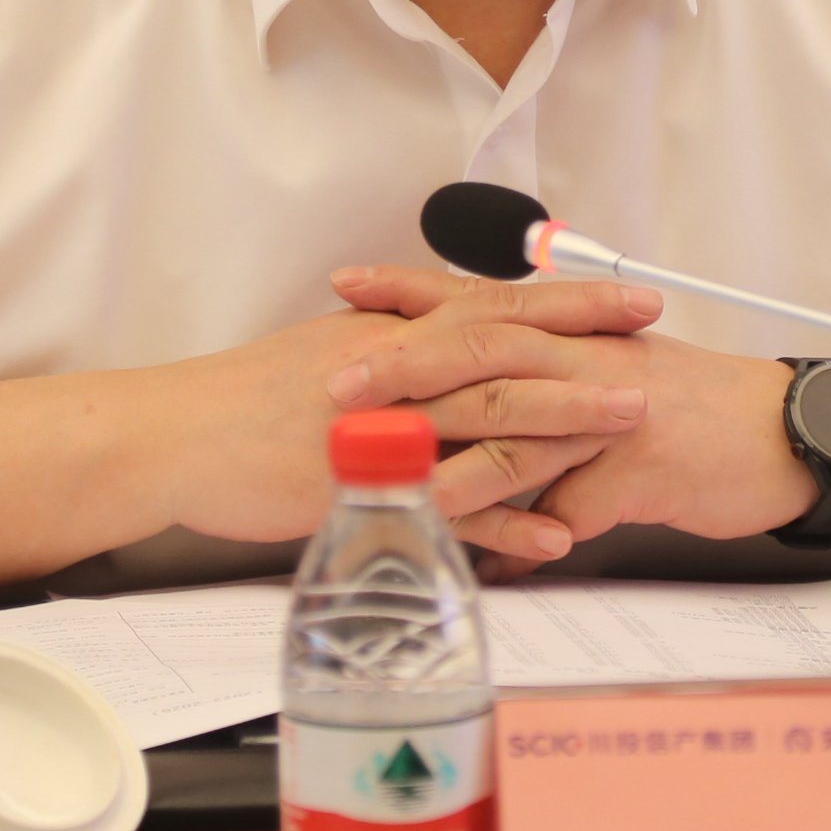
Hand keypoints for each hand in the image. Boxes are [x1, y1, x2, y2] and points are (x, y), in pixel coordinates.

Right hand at [153, 285, 656, 560]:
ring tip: (630, 421)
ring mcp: (384, 428)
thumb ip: (394, 347)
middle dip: (587, 346)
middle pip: (506, 347)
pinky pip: (449, 507)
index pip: (495, 305)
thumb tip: (444, 339)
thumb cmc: (244, 400)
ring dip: (566, 418)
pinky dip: (507, 522)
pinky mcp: (365, 488)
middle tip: (652, 346)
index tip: (630, 296)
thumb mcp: (328, 351)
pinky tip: (556, 534)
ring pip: (489, 415)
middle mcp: (395, 369)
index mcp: (391, 333)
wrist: (177, 437)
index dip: (569, 298)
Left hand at [328, 267, 817, 565]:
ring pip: (519, 435)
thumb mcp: (616, 382)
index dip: (411, 289)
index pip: (479, 299)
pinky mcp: (641, 470)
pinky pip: (573, 510)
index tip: (346, 282)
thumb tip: (486, 431)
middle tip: (339, 388)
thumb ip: (547, 400)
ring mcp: (614, 415)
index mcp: (576, 335)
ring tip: (393, 488)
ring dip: (452, 465)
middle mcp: (587, 362)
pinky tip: (493, 568)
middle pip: (484, 352)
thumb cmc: (697, 412)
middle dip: (406, 368)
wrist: (785, 434)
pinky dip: (530, 541)